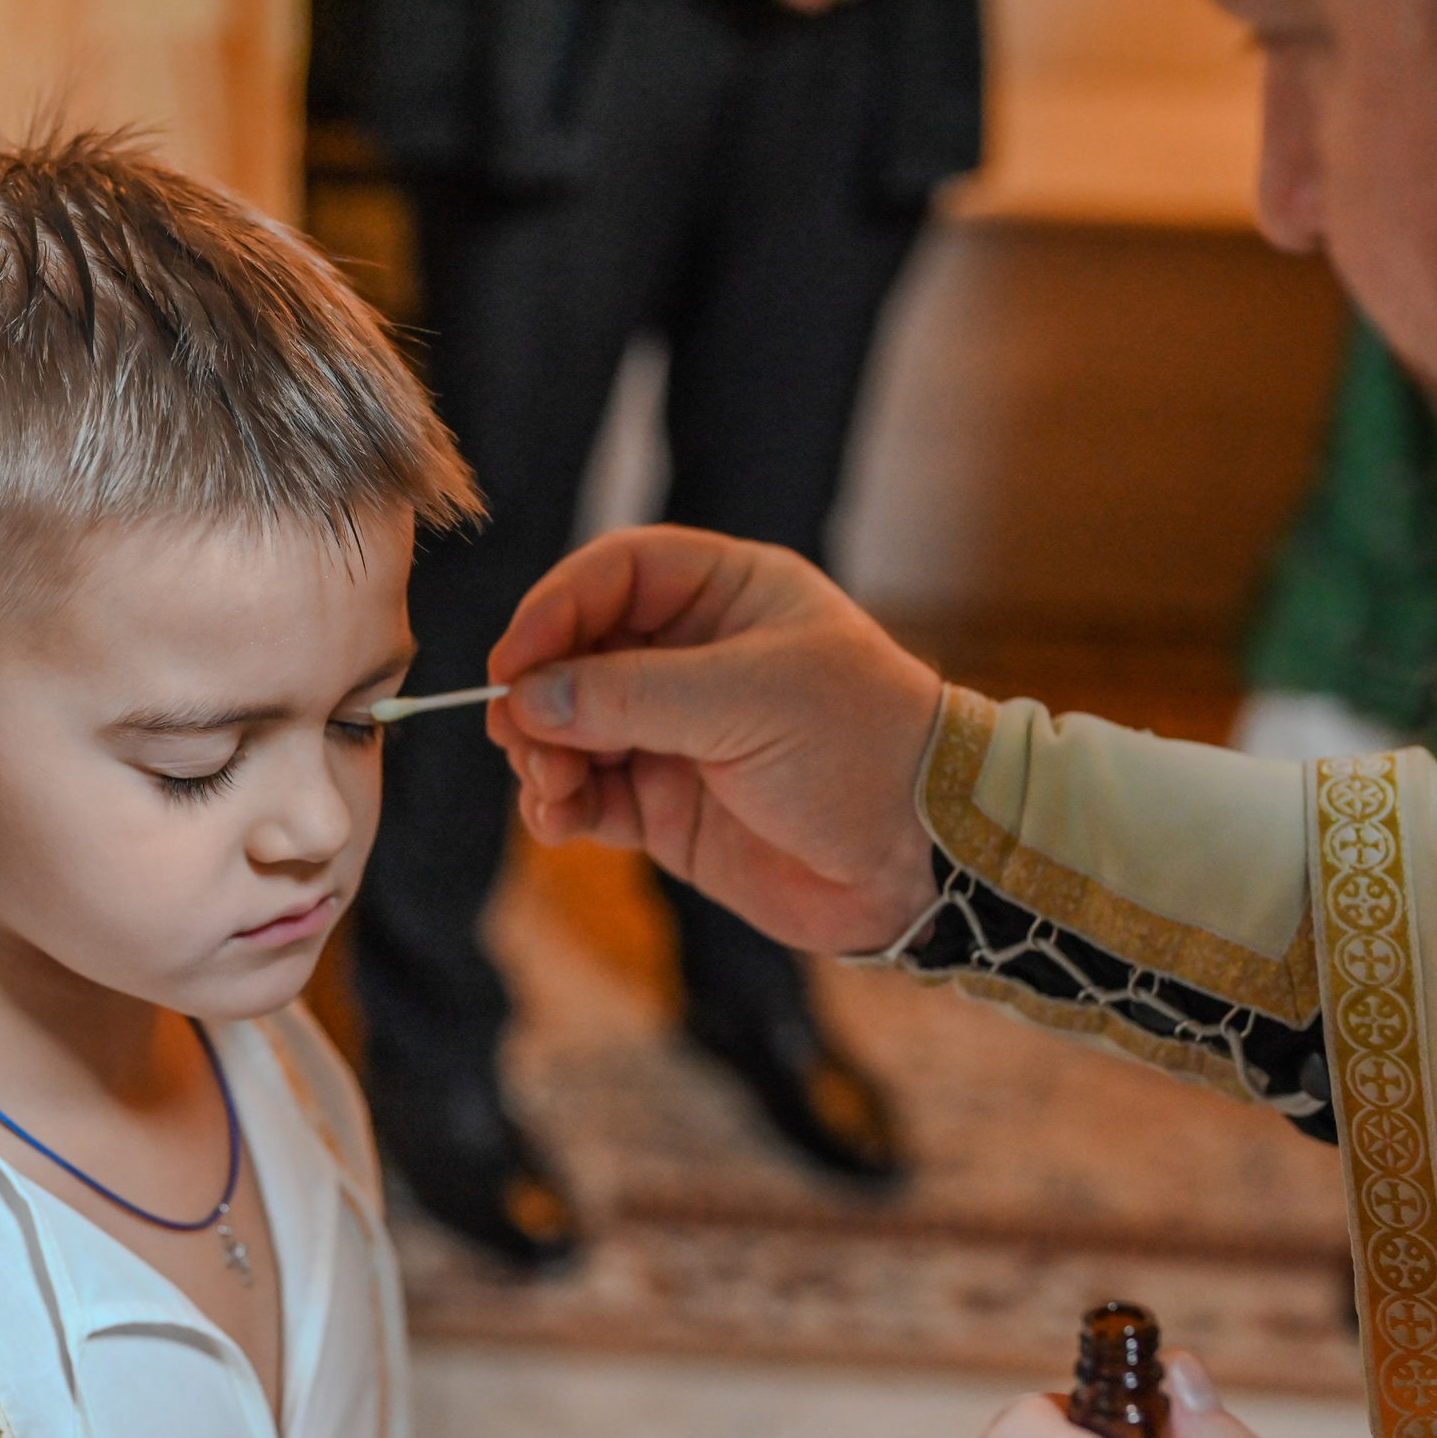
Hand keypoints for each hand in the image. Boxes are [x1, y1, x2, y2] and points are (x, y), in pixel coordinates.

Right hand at [485, 526, 942, 953]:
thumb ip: (628, 694)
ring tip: (553, 789)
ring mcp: (675, 734)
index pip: (615, 575)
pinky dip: (560, 807)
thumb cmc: (861, 748)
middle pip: (577, 653)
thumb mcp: (746, 699)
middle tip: (521, 737)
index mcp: (728, 596)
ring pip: (571, 729)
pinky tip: (559, 821)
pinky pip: (588, 795)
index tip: (514, 662)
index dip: (555, 609)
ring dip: (543, 756)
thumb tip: (525, 699)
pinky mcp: (666, 806)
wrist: (922, 862)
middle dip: (541, 695)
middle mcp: (694, 657)